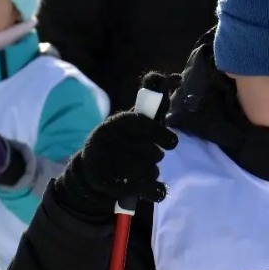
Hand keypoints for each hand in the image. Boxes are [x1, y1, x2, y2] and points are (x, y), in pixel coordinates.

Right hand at [58, 107, 178, 212]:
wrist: (92, 168)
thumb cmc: (122, 139)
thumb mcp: (134, 120)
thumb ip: (154, 102)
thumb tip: (177, 78)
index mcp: (119, 122)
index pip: (144, 125)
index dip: (161, 135)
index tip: (172, 143)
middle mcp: (111, 140)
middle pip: (152, 153)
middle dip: (154, 155)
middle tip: (146, 154)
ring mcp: (109, 163)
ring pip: (151, 171)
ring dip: (151, 172)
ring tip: (141, 169)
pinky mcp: (110, 184)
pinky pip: (147, 189)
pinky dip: (155, 191)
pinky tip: (153, 189)